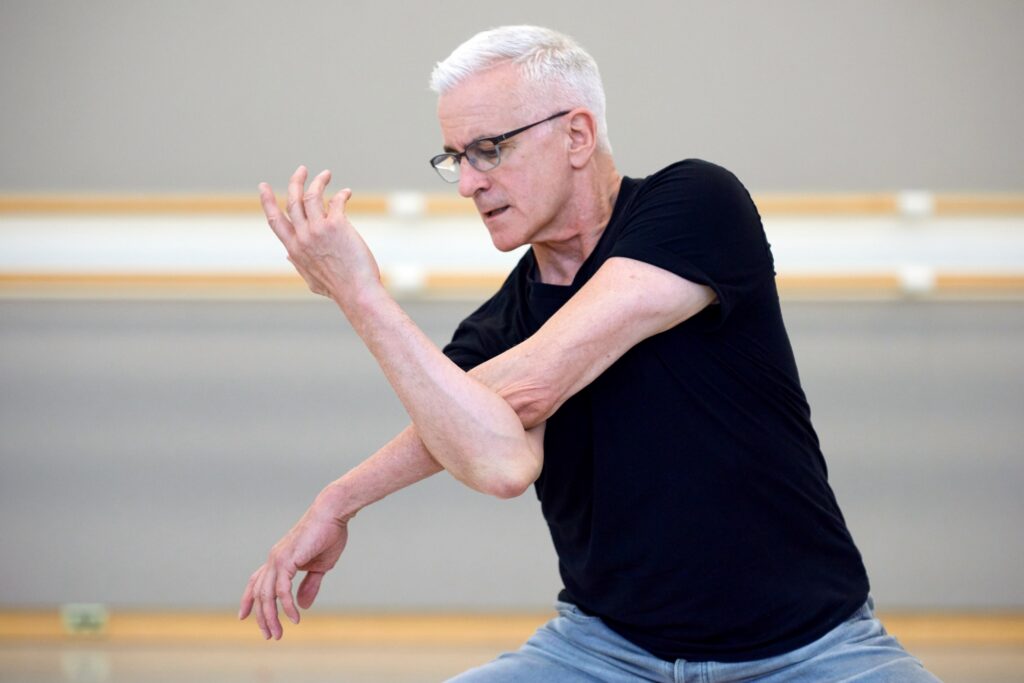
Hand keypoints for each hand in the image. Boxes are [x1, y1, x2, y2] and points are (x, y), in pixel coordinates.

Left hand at [238, 503, 349, 639]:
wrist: (333, 514)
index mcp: (279, 559)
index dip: (248, 600)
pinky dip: (287, 606)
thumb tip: (302, 605)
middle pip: (258, 593)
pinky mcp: (287, 560)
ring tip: (278, 633)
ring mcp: (278, 559)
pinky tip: (295, 617)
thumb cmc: (328, 535)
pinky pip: (282, 591)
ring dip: (271, 617)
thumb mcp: (320, 567)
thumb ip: (309, 585)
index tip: (243, 616)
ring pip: (266, 595)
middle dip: (261, 617)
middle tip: (269, 635)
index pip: (256, 582)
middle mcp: (273, 560)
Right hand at [259, 165, 380, 298]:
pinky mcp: (336, 225)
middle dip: (295, 181)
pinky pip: (335, 201)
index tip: (263, 186)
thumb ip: (298, 264)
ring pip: (311, 195)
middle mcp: (302, 237)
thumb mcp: (310, 279)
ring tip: (326, 174)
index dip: (267, 201)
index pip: (275, 220)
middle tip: (302, 170)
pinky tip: (346, 193)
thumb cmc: (338, 289)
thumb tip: (288, 255)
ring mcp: (318, 230)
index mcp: (294, 249)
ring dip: (318, 181)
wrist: (356, 293)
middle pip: (292, 201)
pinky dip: (340, 194)